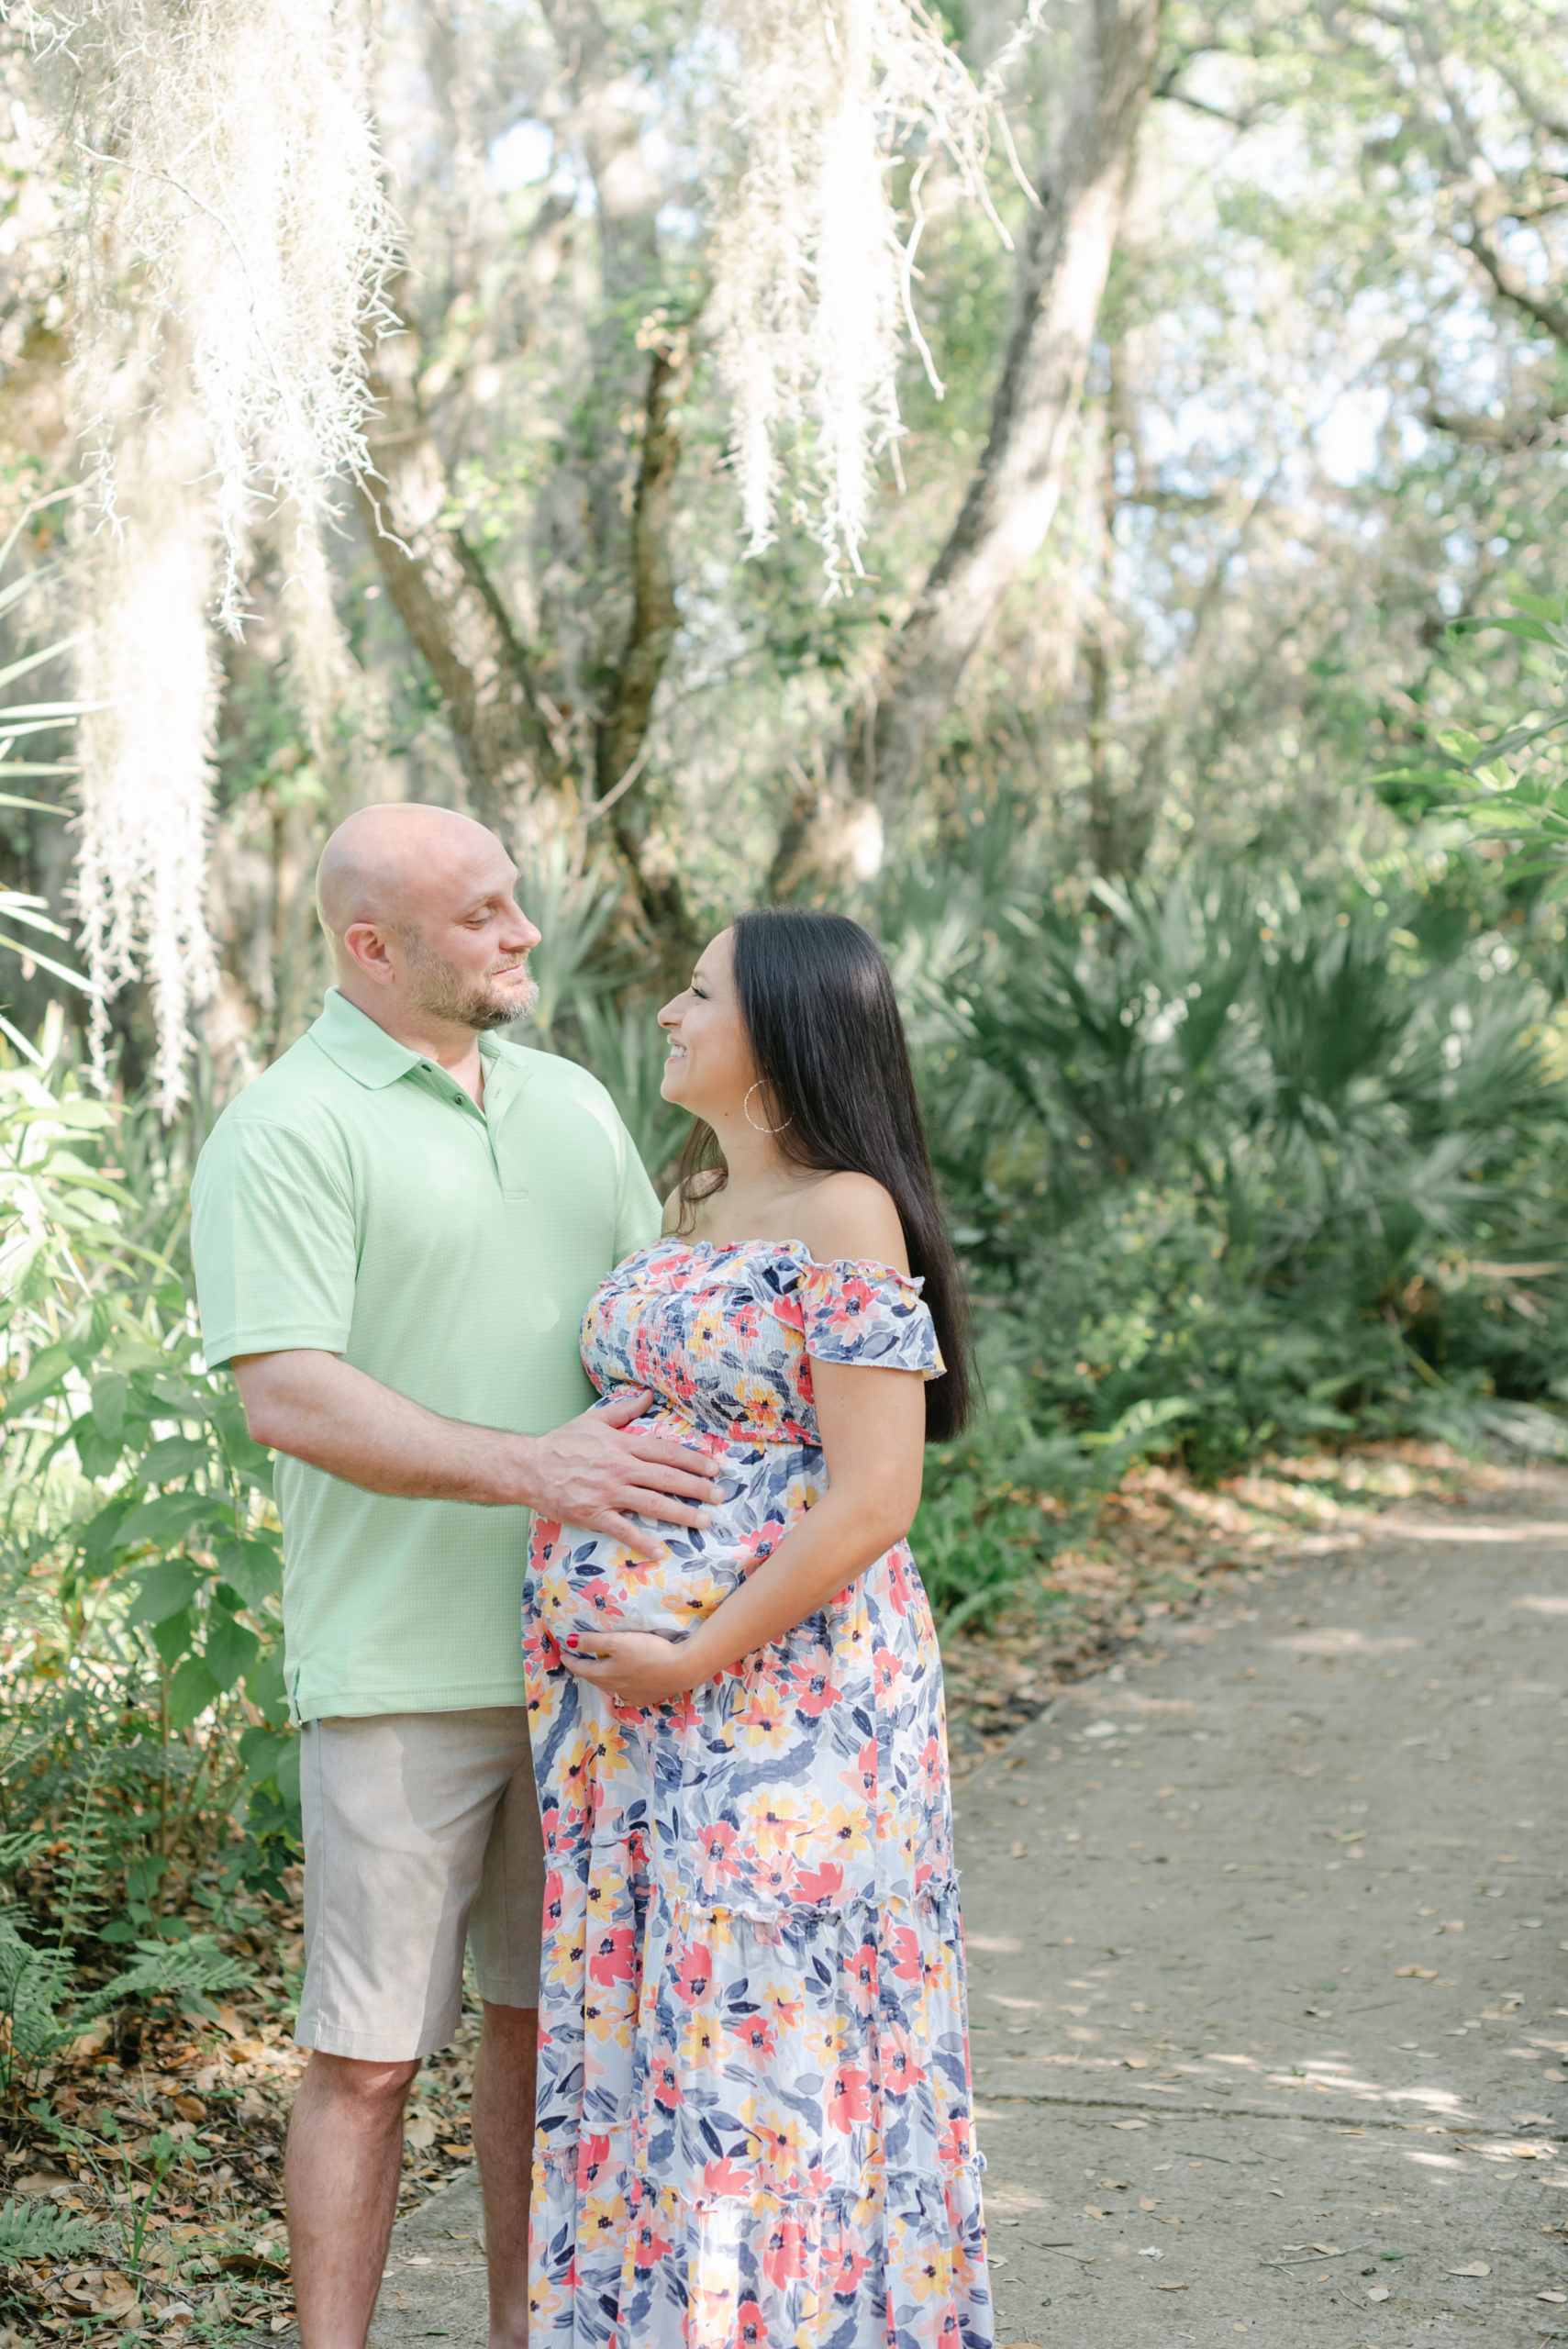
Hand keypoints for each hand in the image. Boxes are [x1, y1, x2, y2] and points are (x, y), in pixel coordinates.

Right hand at [516, 1391, 721, 1561]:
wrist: (528, 1467)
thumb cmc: (561, 1443)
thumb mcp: (593, 1420)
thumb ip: (624, 1410)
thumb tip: (648, 1395)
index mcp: (621, 1445)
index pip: (665, 1452)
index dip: (693, 1460)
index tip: (713, 1468)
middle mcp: (619, 1468)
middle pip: (666, 1477)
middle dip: (696, 1487)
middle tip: (720, 1496)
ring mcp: (607, 1493)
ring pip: (651, 1503)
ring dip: (680, 1512)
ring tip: (703, 1520)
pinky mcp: (593, 1514)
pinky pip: (622, 1530)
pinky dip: (642, 1541)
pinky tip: (661, 1550)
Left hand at [560, 1627, 706, 1705]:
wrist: (681, 1669)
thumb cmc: (648, 1651)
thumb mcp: (617, 1641)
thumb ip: (592, 1641)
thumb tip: (569, 1641)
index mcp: (605, 1675)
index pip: (581, 1668)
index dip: (570, 1660)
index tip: (562, 1653)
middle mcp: (615, 1689)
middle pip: (594, 1679)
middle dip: (584, 1669)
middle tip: (579, 1660)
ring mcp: (631, 1696)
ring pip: (610, 1688)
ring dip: (601, 1679)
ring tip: (599, 1670)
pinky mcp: (646, 1698)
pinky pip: (626, 1694)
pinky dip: (619, 1687)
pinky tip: (624, 1684)